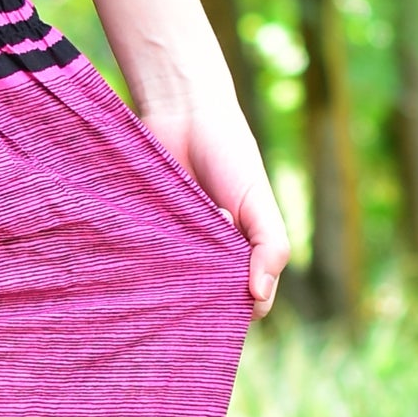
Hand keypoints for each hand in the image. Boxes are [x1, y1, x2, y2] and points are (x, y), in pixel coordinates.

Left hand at [140, 94, 289, 314]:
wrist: (183, 114)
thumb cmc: (229, 155)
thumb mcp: (258, 202)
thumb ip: (271, 246)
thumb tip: (260, 296)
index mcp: (247, 252)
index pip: (251, 302)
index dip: (244, 301)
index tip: (232, 278)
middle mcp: (214, 256)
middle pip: (212, 300)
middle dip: (208, 290)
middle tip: (203, 255)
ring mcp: (179, 248)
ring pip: (179, 287)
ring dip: (180, 274)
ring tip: (183, 234)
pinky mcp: (146, 235)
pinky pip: (147, 263)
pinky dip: (152, 257)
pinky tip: (158, 234)